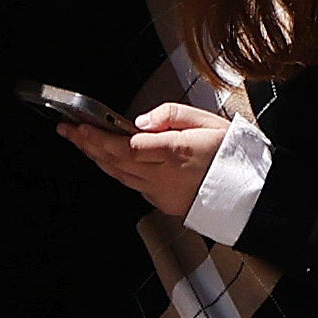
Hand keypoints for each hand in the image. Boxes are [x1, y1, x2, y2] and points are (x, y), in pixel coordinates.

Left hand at [60, 103, 232, 214]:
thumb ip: (171, 115)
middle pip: (115, 161)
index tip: (81, 125)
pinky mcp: (163, 202)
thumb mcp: (207, 120)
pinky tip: (107, 159)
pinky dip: (116, 170)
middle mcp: (164, 175)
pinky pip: (132, 185)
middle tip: (68, 131)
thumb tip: (141, 120)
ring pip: (119, 175)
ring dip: (97, 158)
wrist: (250, 191)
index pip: (126, 146)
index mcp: (176, 151)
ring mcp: (162, 192)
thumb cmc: (232, 153)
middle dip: (87, 145)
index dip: (99, 137)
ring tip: (80, 143)